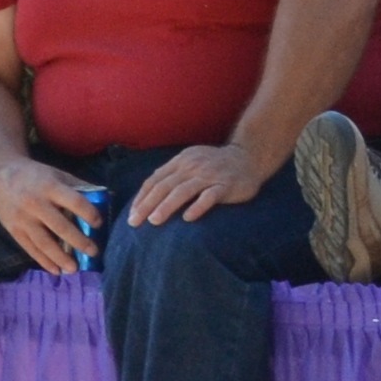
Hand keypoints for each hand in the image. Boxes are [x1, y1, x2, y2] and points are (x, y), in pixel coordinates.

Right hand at [0, 155, 99, 274]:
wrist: (0, 174)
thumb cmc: (35, 175)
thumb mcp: (57, 174)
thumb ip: (77, 187)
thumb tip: (104, 198)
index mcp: (50, 187)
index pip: (74, 202)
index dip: (88, 213)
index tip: (99, 223)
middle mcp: (35, 204)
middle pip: (60, 226)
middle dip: (78, 241)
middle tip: (93, 252)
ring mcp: (23, 218)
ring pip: (43, 242)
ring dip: (60, 257)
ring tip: (74, 269)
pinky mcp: (13, 229)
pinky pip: (30, 248)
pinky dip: (43, 261)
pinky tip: (55, 270)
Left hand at [125, 142, 263, 227]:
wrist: (249, 158)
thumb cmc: (216, 166)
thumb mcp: (192, 163)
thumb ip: (173, 176)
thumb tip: (147, 197)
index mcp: (182, 161)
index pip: (156, 179)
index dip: (142, 197)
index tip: (132, 215)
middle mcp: (193, 166)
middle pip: (165, 185)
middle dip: (148, 204)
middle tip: (135, 222)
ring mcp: (210, 175)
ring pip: (184, 191)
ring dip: (166, 206)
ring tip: (154, 221)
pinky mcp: (226, 185)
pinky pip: (210, 196)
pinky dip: (198, 206)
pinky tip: (188, 218)